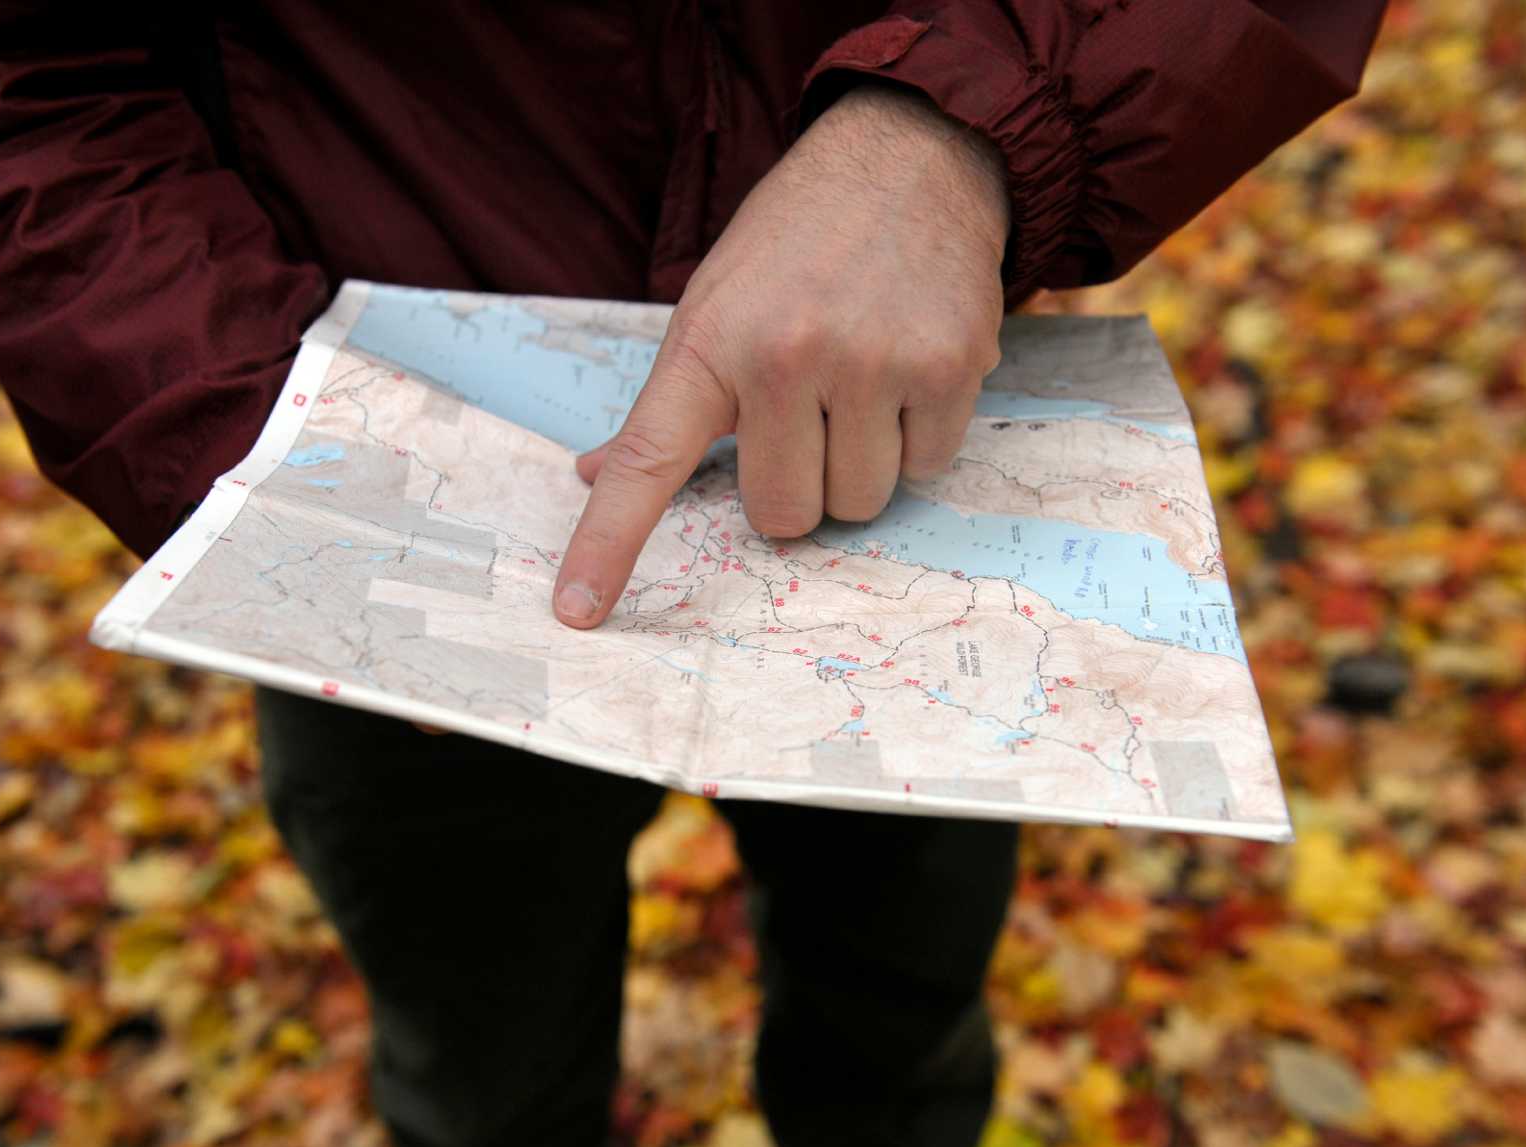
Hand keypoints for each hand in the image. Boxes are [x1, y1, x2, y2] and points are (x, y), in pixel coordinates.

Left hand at [551, 83, 1009, 628]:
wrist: (913, 157)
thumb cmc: (799, 242)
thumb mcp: (713, 303)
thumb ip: (665, 402)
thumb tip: (592, 473)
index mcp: (711, 343)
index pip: (647, 463)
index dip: (609, 545)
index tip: (577, 610)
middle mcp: (786, 355)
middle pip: (784, 515)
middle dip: (799, 488)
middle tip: (808, 421)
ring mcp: (873, 363)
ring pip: (859, 502)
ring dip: (862, 465)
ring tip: (863, 385)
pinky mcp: (948, 367)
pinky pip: (926, 468)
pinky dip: (918, 439)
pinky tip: (909, 371)